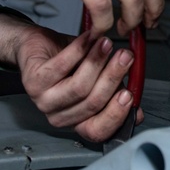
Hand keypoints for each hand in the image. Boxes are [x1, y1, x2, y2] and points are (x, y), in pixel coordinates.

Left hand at [0, 15, 141, 141]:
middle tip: (125, 56)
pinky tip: (89, 38)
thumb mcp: (97, 78)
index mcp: (77, 120)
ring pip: (78, 87)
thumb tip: (136, 106)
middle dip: (113, 77)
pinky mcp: (33, 82)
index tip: (130, 94)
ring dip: (97, 61)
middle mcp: (59, 116)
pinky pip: (61, 66)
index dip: (115, 115)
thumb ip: (115, 91)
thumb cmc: (68, 61)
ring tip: (106, 43)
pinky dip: (79, 49)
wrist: (37, 45)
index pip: (97, 131)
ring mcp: (43, 101)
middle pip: (92, 103)